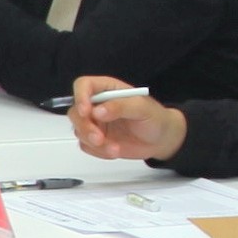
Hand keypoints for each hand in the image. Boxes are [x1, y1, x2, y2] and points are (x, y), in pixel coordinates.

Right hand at [67, 79, 186, 164]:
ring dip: (93, 142)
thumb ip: (120, 106)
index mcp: (107, 89)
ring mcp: (95, 123)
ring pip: (79, 130)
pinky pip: (86, 146)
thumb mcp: (142, 108)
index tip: (87, 112)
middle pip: (75, 111)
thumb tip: (98, 111)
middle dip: (85, 127)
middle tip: (99, 138)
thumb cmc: (155, 118)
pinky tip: (115, 150)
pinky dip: (98, 152)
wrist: (161, 140)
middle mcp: (97, 105)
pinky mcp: (96, 140)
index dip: (80, 96)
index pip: (83, 85)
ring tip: (115, 149)